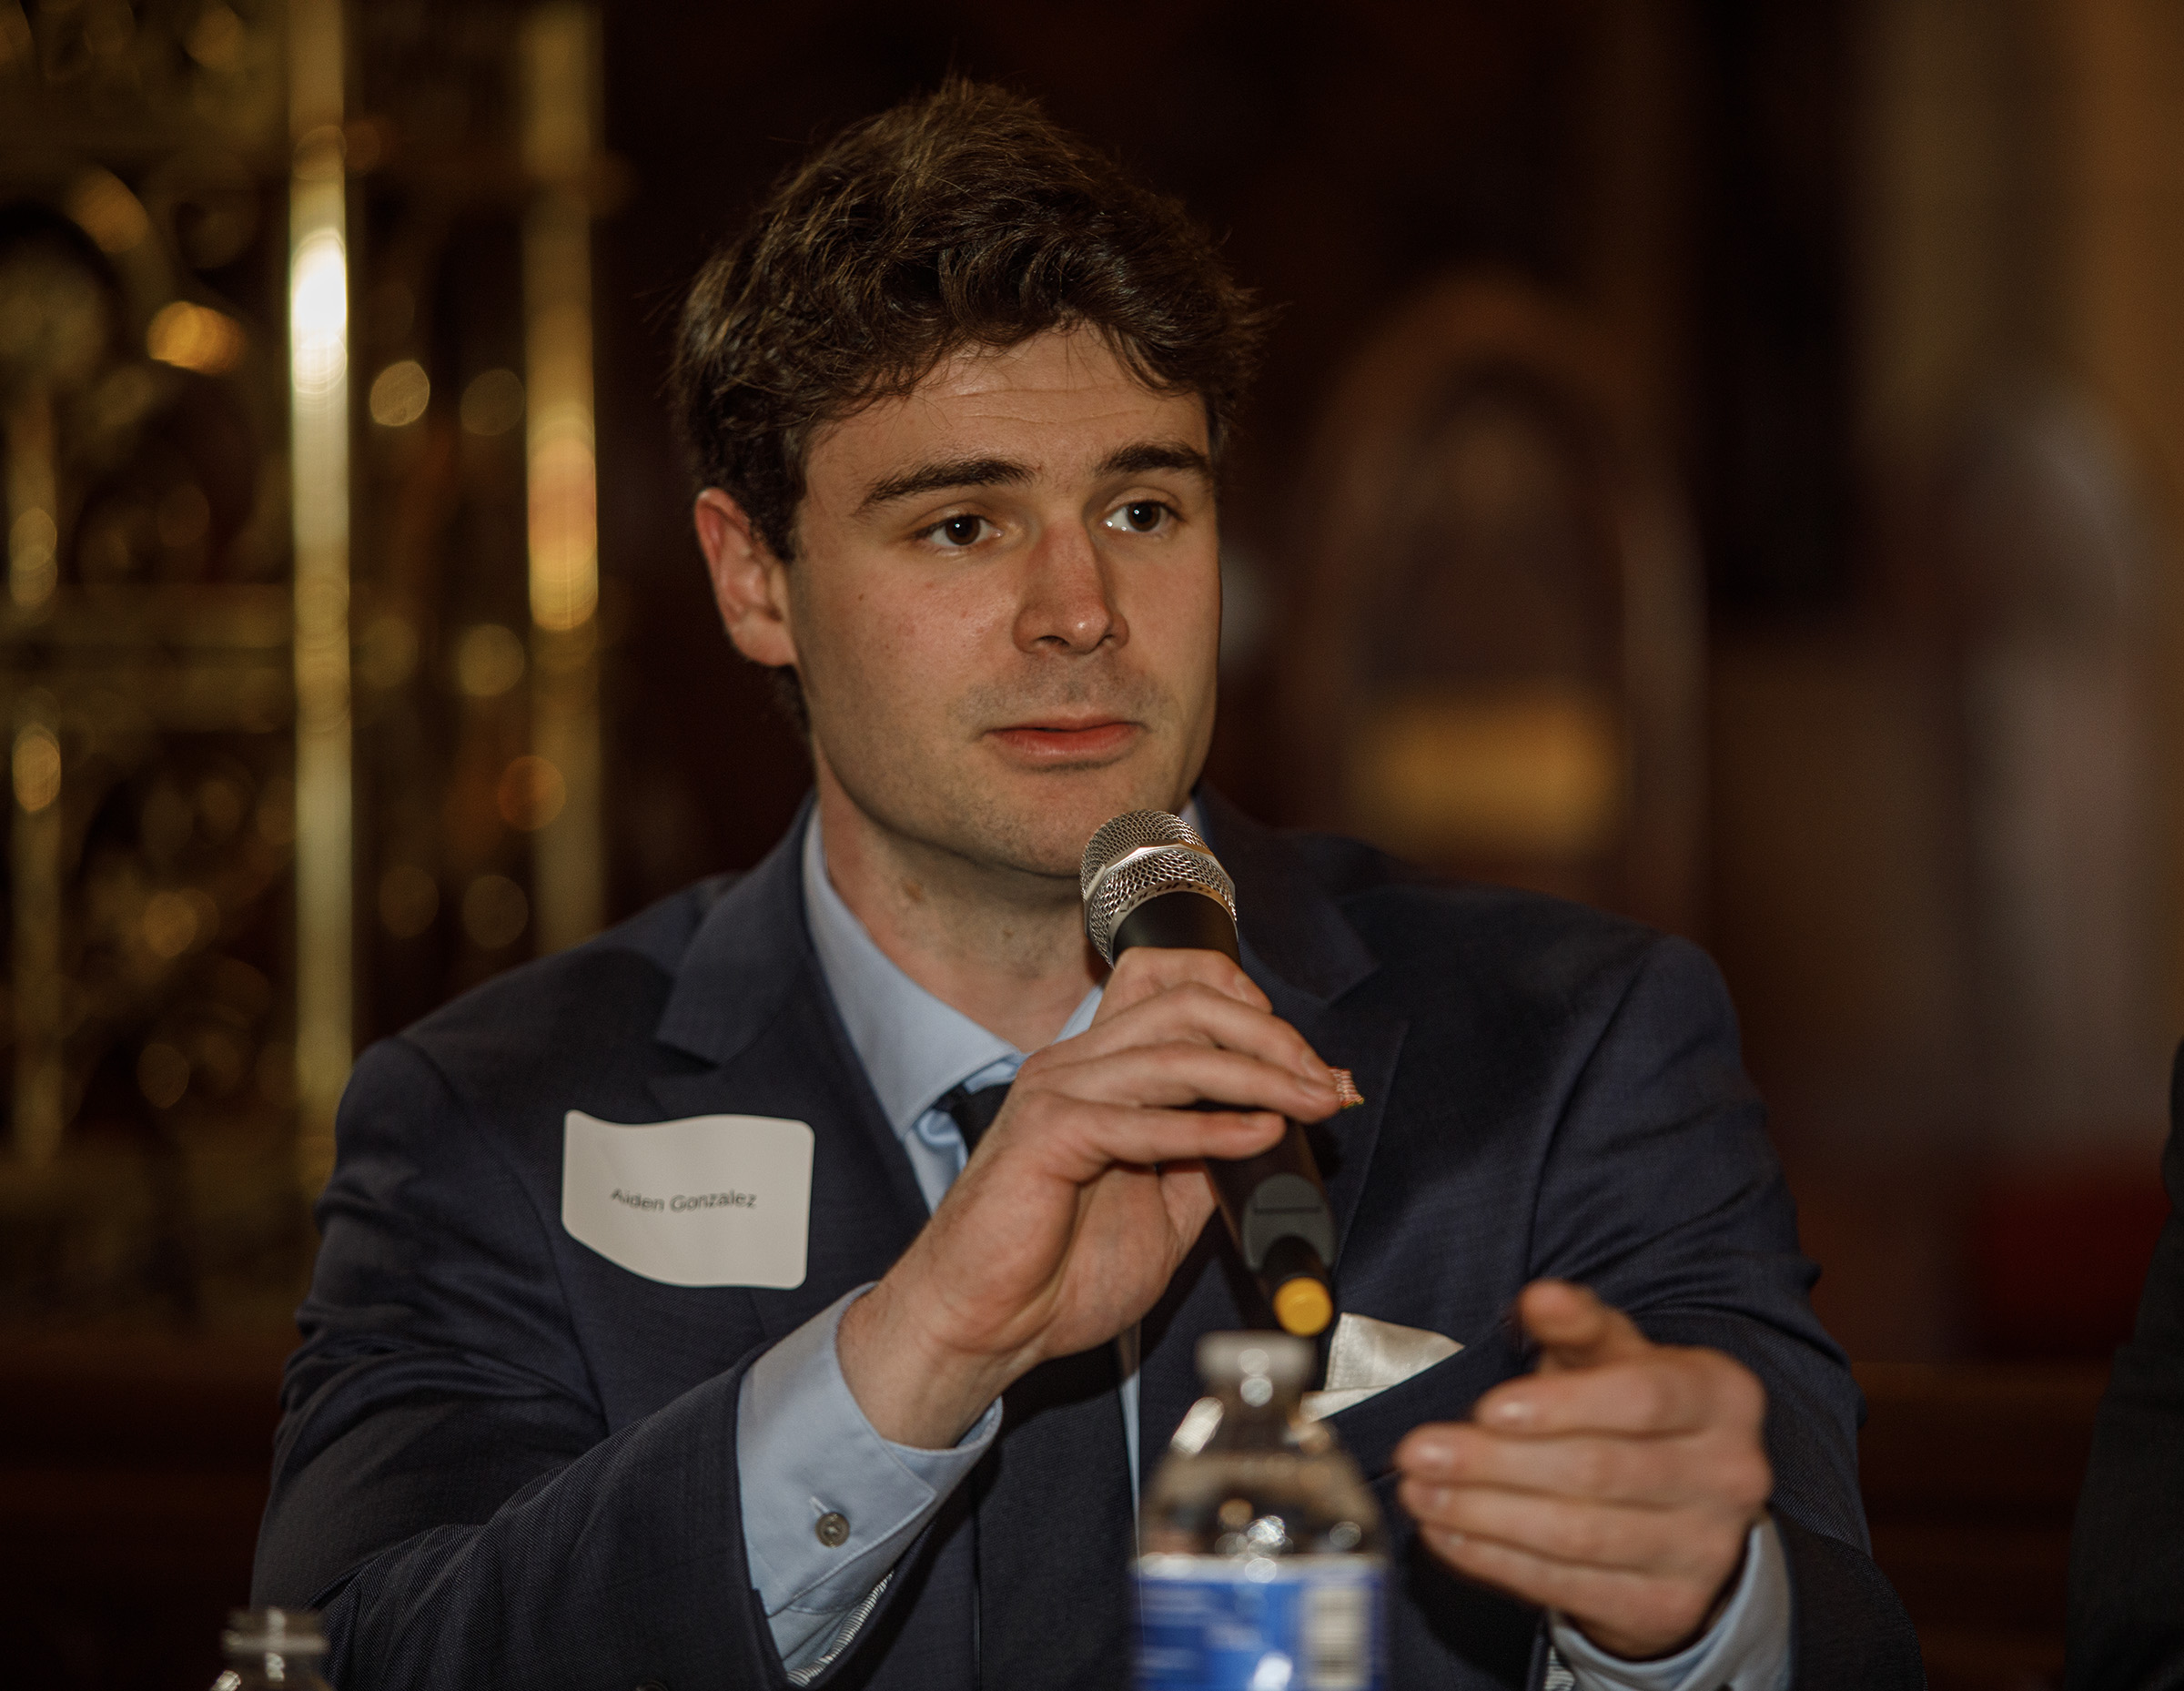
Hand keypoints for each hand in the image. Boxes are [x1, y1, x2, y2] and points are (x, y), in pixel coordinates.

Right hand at [839, 947, 1341, 1447]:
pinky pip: (1143, 1119)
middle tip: (1324, 1080)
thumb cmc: (1055, 1273)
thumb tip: (1273, 1131)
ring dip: (1259, 1074)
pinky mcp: (1048, 1136)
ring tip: (1312, 1101)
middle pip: (1185, 1003)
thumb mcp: (1162, 1209)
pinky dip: (1211, 1127)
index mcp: (1097, 1071)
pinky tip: (1257, 1135)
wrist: (983, 1326)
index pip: (1171, 986)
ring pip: (1173, 1052)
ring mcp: (1057, 1093)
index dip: (1247, 1006)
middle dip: (1269, 1035)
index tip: (1306, 1060)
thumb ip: (1205, 1161)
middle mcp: (1075, 1066)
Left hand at [1392, 1281, 1769, 1659]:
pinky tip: (1449, 1534)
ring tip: (1419, 1492)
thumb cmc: (1632, 1413)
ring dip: (1484, 1515)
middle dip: (1495, 1463)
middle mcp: (1730, 1475)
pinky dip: (1497, 1561)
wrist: (1680, 1513)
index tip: (1487, 1409)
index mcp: (1722, 1397)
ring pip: (1578, 1535)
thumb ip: (1577, 1323)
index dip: (1560, 1405)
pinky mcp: (1668, 1608)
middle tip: (1419, 1452)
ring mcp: (1704, 1549)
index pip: (1642, 1398)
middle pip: (1599, 1472)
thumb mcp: (1614, 1354)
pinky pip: (1569, 1586)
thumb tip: (1541, 1297)